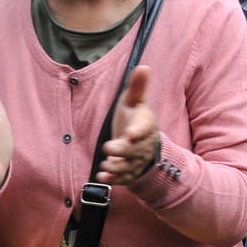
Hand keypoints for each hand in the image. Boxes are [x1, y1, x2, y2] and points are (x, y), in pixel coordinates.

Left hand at [96, 65, 159, 185]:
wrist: (145, 145)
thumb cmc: (135, 119)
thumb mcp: (135, 102)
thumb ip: (138, 87)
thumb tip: (144, 66)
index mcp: (145, 125)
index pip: (144, 128)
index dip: (138, 131)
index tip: (130, 134)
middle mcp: (143, 144)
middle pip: (135, 150)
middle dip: (123, 150)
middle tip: (109, 147)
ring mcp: (136, 160)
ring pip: (129, 166)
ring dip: (117, 167)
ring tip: (106, 165)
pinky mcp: (129, 172)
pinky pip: (123, 179)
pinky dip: (113, 180)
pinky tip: (102, 178)